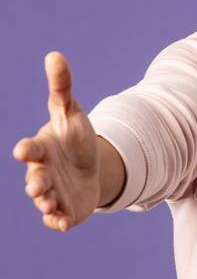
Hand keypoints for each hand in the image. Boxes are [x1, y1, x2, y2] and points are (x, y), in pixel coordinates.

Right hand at [13, 52, 103, 232]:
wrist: (91, 166)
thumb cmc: (74, 138)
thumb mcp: (71, 112)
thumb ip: (62, 87)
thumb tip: (55, 55)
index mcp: (41, 149)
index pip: (31, 150)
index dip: (27, 150)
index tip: (24, 150)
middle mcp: (42, 173)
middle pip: (34, 179)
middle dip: (35, 182)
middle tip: (38, 186)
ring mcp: (52, 193)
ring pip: (44, 201)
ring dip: (46, 203)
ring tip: (50, 205)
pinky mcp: (64, 209)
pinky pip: (58, 219)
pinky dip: (58, 222)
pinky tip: (64, 224)